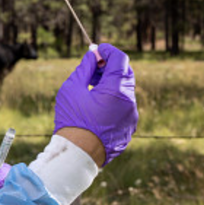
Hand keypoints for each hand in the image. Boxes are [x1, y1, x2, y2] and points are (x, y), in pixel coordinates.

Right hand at [54, 43, 138, 165]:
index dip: (109, 51)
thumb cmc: (72, 120)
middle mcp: (129, 102)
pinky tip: (97, 107)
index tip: (98, 49)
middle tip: (93, 67)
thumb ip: (84, 69)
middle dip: (111, 67)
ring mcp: (132, 116)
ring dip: (112, 84)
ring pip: (126, 91)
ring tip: (92, 88)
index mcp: (116, 90)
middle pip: (126, 74)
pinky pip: (124, 107)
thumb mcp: (71, 89)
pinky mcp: (129, 128)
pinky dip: (114, 100)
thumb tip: (92, 56)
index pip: (120, 59)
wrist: (77, 155)